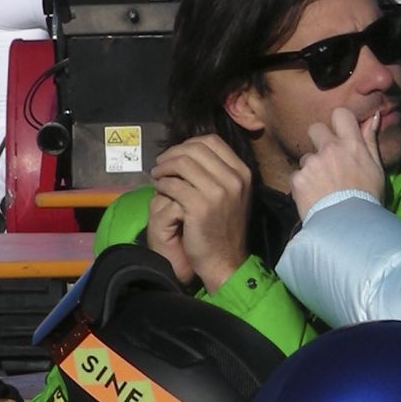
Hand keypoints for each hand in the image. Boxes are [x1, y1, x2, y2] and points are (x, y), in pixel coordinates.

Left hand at [149, 135, 252, 293]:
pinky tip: (160, 190)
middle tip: (161, 165)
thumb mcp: (232, 194)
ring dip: (164, 167)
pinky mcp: (200, 207)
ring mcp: (218, 193)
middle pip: (195, 149)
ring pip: (182, 163)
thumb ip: (219, 171)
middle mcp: (234, 179)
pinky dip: (162, 184)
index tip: (176, 155)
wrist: (225, 259)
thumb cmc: (224, 226)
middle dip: (172, 153)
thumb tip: (192, 149)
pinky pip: (173, 184)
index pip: (212, 141)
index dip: (188, 143)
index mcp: (243, 172)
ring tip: (157, 176)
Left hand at [290, 108, 385, 221]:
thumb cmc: (368, 198)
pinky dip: (304, 185)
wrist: (349, 226)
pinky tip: (314, 197)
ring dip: (312, 168)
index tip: (341, 132)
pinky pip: (298, 176)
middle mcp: (330, 149)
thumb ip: (371, 141)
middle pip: (315, 128)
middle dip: (319, 140)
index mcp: (351, 145)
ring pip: (307, 157)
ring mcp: (312, 163)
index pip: (340, 113)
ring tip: (323, 187)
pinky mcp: (298, 178)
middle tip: (326, 158)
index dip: (339, 121)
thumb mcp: (376, 169)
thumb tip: (373, 116)